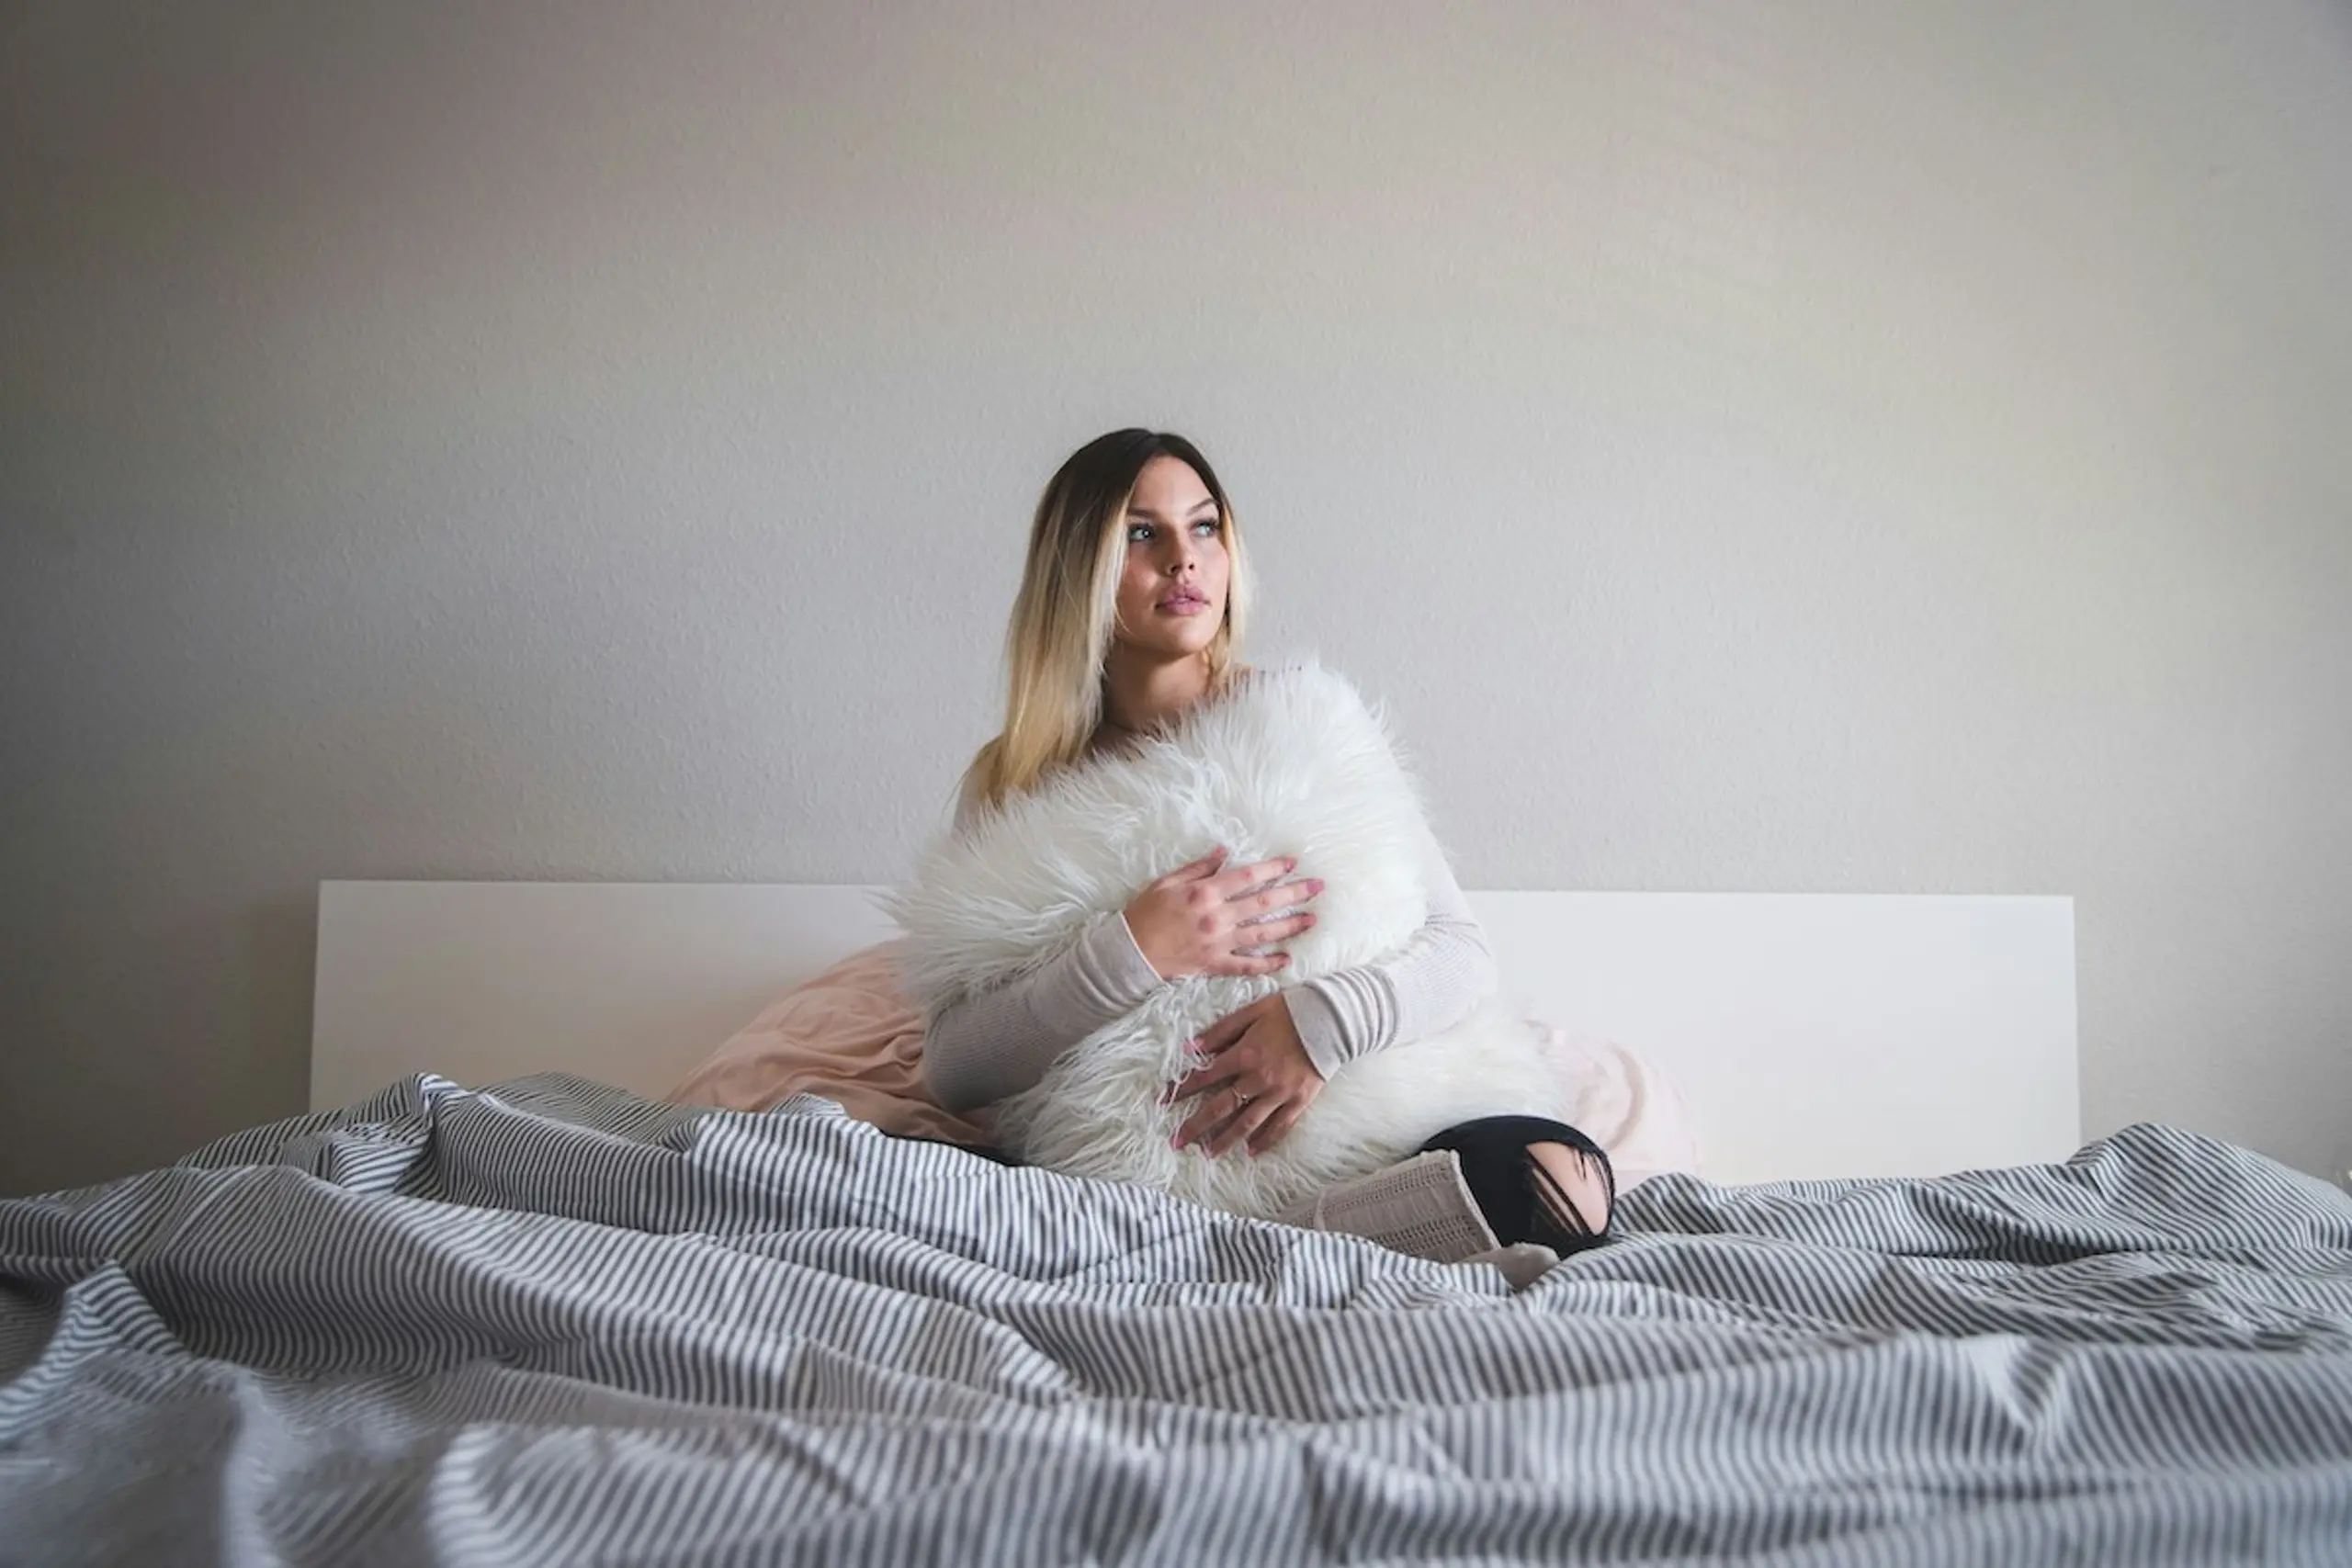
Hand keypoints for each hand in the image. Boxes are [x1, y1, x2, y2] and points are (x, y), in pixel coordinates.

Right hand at [1123, 847, 1322, 982]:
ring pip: (1263, 934)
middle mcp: (1218, 918)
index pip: (1248, 877)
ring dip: (1290, 927)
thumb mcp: (1167, 882)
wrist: (1130, 953)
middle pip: (1264, 904)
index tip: (1293, 864)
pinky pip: (1248, 966)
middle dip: (1294, 894)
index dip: (1273, 869)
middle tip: (1318, 888)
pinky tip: (1287, 960)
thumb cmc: (1145, 913)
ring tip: (1312, 920)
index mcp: (1205, 893)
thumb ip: (1198, 868)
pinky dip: (1269, 965)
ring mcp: (1219, 943)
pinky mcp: (1216, 965)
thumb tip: (1223, 853)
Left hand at [1165, 992, 1324, 1156]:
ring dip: (1225, 1140)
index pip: (1205, 1076)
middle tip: (1176, 1141)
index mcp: (1244, 1055)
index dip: (1183, 1089)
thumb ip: (1221, 1030)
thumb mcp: (1252, 1011)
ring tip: (1208, 1154)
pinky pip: (1279, 1127)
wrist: (1332, 1020)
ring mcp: (1279, 1094)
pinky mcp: (1299, 1102)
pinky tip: (1251, 1152)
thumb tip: (1192, 1047)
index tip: (1164, 1101)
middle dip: (1196, 1125)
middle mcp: (1258, 1079)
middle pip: (1220, 1107)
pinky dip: (1265, 1141)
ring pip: (1247, 1123)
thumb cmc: (1290, 1011)